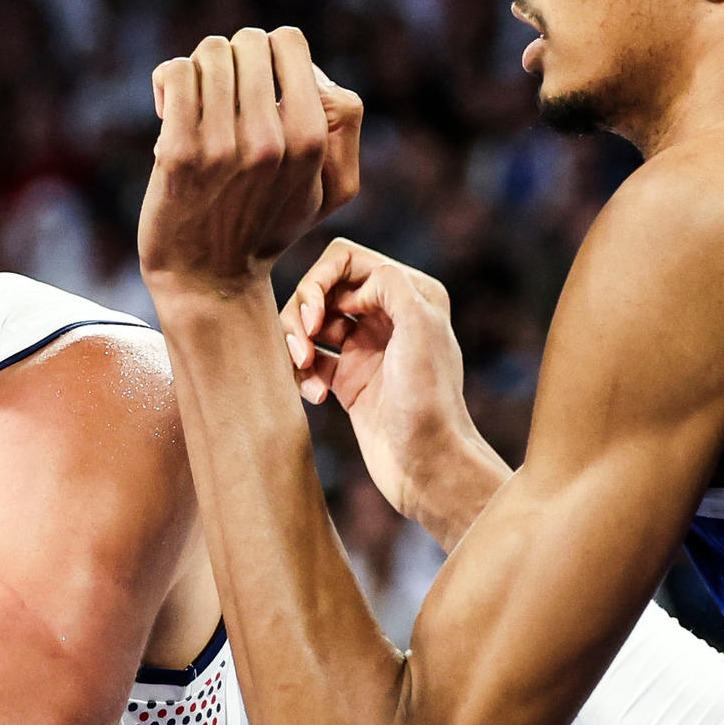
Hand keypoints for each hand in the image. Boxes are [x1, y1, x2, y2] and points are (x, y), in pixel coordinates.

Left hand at [137, 26, 363, 296]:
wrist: (209, 281)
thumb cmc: (267, 225)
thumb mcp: (330, 188)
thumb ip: (342, 125)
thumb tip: (308, 71)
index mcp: (313, 139)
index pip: (289, 41)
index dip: (269, 56)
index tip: (258, 94)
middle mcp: (273, 140)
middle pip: (247, 41)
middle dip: (233, 62)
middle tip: (224, 101)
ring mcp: (224, 146)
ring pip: (209, 52)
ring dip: (200, 73)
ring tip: (197, 108)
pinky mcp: (179, 153)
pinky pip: (175, 73)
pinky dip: (168, 82)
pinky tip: (168, 112)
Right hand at [282, 239, 508, 548]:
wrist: (427, 465)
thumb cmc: (428, 399)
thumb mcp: (420, 326)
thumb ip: (388, 284)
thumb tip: (351, 284)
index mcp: (410, 293)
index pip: (344, 259)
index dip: (320, 282)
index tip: (317, 319)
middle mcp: (387, 315)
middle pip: (320, 290)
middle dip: (301, 315)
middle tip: (302, 351)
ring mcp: (366, 348)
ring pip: (308, 325)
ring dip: (295, 344)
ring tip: (304, 371)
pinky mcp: (349, 380)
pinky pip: (308, 361)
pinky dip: (302, 373)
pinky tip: (314, 397)